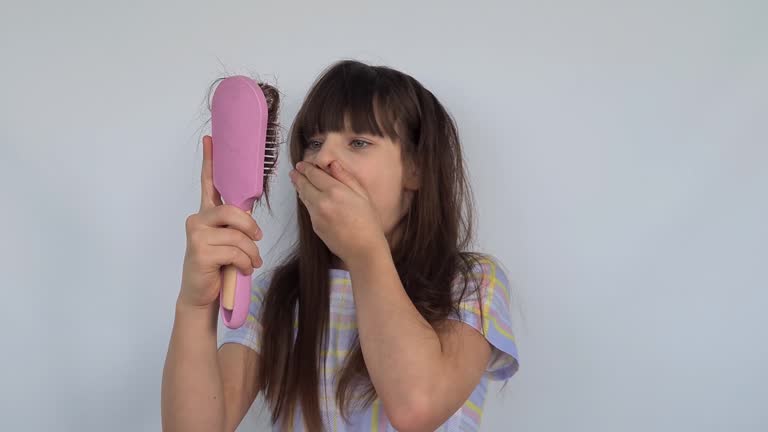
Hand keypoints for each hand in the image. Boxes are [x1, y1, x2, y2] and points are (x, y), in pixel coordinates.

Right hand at [178, 135, 263, 308]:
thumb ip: (235, 225)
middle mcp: (198, 219)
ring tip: (249, 262)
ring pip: (238, 235)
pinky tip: (240, 270)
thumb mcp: (229, 242)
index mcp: (206, 214)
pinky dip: (245, 263)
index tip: (211, 140)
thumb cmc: (218, 266)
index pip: (208, 183)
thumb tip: (250, 218)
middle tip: (256, 242)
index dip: (210, 161)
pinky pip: (236, 251)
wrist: (202, 295)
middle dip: (251, 229)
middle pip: (234, 211)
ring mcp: (196, 235)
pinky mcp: (200, 252)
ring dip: (251, 253)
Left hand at [289, 160, 386, 265]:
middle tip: (295, 170)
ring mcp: (316, 215)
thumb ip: (346, 177)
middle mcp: (322, 202)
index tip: (301, 164)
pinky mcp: (314, 226)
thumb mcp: (362, 195)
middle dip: (298, 176)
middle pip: (304, 185)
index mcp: (335, 191)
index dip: (306, 168)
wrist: (363, 249)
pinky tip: (308, 197)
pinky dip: (306, 200)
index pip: (314, 175)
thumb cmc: (368, 222)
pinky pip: (308, 209)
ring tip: (297, 181)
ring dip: (299, 187)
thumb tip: (332, 164)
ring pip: (303, 197)